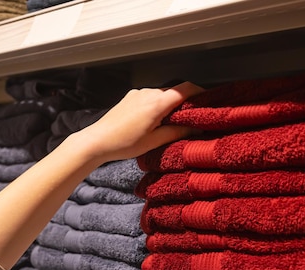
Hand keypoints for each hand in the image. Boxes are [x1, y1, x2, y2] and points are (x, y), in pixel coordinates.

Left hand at [75, 81, 204, 163]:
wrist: (97, 141)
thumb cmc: (123, 143)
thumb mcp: (154, 142)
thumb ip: (177, 132)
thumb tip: (195, 127)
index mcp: (156, 103)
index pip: (185, 89)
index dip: (199, 92)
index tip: (207, 99)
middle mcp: (148, 93)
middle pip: (174, 92)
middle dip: (183, 104)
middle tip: (190, 119)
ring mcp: (138, 93)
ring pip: (161, 95)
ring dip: (168, 106)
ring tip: (169, 124)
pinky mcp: (130, 97)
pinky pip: (149, 98)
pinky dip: (156, 106)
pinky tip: (152, 122)